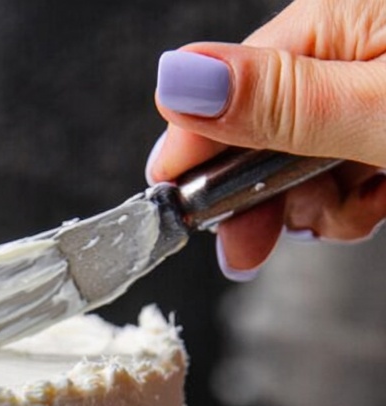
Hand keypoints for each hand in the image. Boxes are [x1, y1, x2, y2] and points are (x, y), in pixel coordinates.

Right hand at [148, 0, 385, 278]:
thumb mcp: (379, 109)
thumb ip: (279, 102)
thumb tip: (176, 80)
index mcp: (336, 21)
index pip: (227, 87)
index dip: (196, 155)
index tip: (174, 212)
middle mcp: (350, 49)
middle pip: (262, 134)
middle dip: (261, 195)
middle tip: (250, 250)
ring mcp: (372, 89)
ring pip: (304, 165)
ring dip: (320, 207)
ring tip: (363, 211)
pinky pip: (345, 174)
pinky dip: (355, 203)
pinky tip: (381, 203)